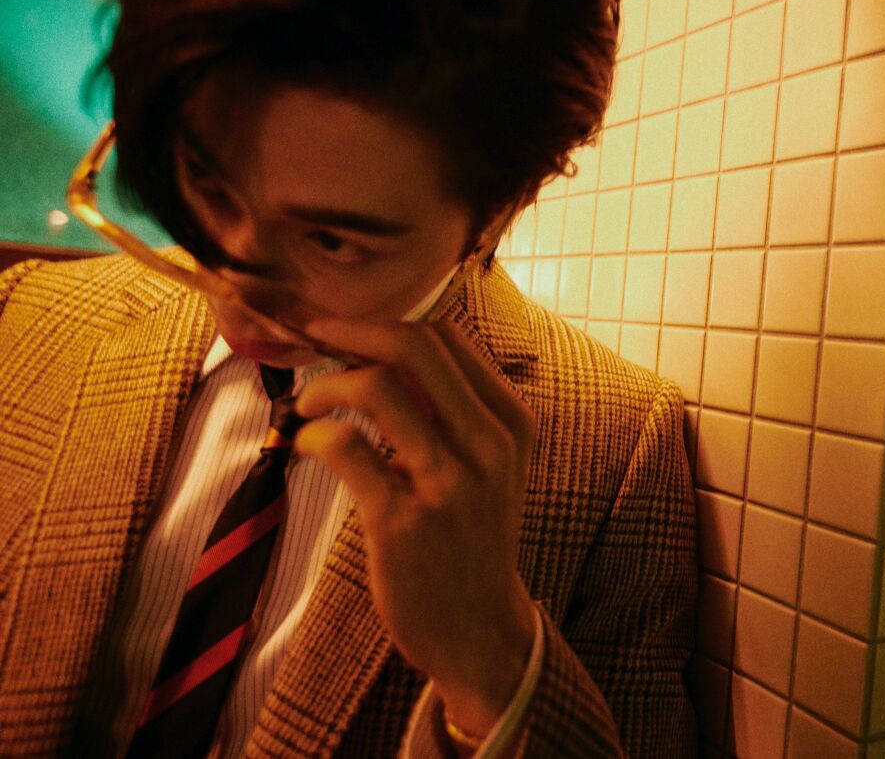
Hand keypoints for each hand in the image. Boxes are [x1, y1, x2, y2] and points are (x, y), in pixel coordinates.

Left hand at [293, 316, 537, 734]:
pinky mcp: (402, 520)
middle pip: (415, 346)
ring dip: (326, 384)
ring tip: (308, 400)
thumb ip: (454, 414)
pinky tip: (307, 443)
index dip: (383, 323)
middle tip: (313, 337)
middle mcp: (487, 445)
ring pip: (377, 388)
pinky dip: (313, 433)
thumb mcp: (489, 467)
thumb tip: (384, 354)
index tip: (345, 331)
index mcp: (509, 423)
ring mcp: (447, 483)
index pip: (446, 338)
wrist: (479, 629)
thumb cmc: (471, 539)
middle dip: (350, 330)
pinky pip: (346, 447)